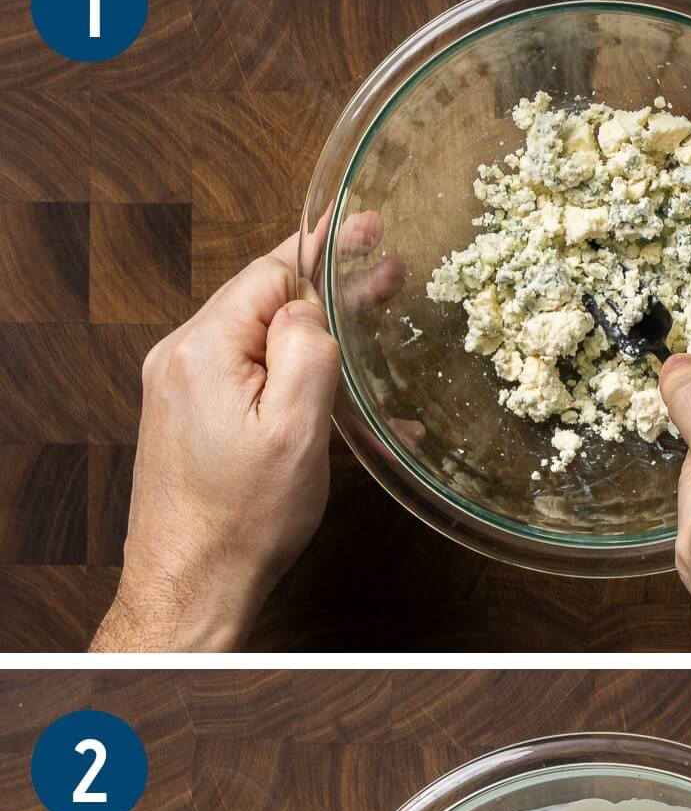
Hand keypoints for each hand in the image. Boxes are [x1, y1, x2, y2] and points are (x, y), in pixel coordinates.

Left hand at [91, 216, 402, 651]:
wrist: (191, 583)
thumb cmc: (241, 520)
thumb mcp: (293, 431)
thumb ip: (305, 353)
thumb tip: (309, 309)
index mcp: (203, 349)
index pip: (269, 274)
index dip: (324, 250)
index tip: (364, 228)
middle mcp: (183, 359)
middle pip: (264, 303)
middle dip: (329, 292)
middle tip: (387, 279)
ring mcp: (183, 390)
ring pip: (261, 343)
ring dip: (319, 340)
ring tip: (375, 336)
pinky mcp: (191, 419)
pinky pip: (250, 381)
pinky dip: (295, 383)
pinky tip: (341, 404)